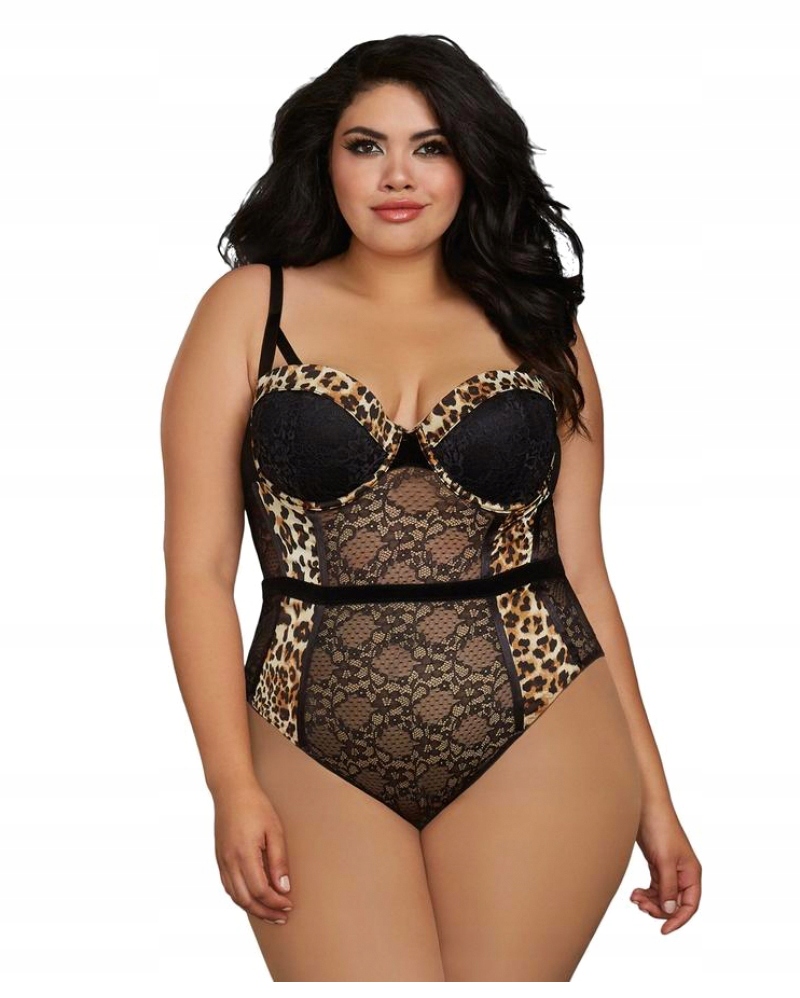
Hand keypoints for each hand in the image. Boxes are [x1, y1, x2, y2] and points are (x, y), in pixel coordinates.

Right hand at [213, 780, 293, 924]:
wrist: (231, 791)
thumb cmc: (255, 806)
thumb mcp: (274, 830)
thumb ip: (278, 860)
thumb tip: (284, 888)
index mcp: (244, 854)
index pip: (260, 891)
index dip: (275, 902)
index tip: (289, 905)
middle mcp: (230, 862)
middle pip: (246, 900)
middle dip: (265, 912)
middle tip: (282, 916)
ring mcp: (222, 862)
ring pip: (235, 896)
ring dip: (253, 909)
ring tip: (270, 912)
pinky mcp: (220, 859)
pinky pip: (229, 886)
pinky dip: (241, 898)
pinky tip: (253, 899)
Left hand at [630, 801, 701, 934]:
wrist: (645, 805)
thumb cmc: (659, 828)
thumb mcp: (664, 860)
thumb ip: (668, 887)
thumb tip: (670, 911)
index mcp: (691, 873)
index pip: (690, 905)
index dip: (679, 920)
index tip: (663, 929)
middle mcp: (683, 873)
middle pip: (675, 904)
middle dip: (659, 909)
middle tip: (641, 906)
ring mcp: (670, 869)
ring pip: (663, 897)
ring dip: (650, 902)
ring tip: (635, 898)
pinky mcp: (657, 864)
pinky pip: (655, 887)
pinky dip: (645, 893)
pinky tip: (635, 894)